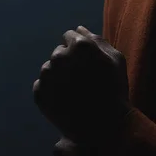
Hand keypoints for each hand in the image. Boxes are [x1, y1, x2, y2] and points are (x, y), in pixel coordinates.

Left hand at [33, 26, 129, 142]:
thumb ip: (97, 40)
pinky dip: (52, 91)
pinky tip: (66, 100)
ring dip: (59, 76)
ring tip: (75, 92)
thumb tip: (79, 30)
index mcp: (79, 45)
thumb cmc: (114, 90)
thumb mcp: (116, 59)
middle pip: (59, 53)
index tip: (88, 63)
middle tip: (83, 79)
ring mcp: (47, 76)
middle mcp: (59, 57)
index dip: (80, 50)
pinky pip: (43, 86)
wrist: (104, 126)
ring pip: (50, 69)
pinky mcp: (39, 94)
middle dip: (69, 62)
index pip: (70, 36)